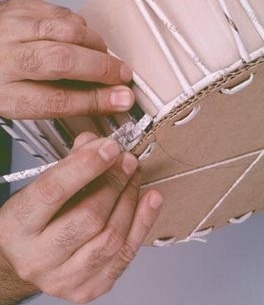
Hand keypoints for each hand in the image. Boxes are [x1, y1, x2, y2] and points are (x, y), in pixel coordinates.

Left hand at [0, 0, 133, 118]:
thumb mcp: (22, 102)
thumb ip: (62, 100)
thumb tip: (107, 98)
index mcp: (3, 93)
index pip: (55, 99)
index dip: (94, 100)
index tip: (120, 99)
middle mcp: (4, 57)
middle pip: (62, 60)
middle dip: (101, 68)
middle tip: (123, 75)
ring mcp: (11, 26)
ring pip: (65, 30)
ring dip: (95, 44)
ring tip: (103, 57)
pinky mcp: (21, 6)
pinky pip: (61, 11)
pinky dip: (80, 26)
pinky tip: (81, 38)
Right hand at [0, 132, 162, 303]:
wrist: (27, 259)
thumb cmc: (34, 221)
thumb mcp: (40, 187)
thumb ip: (70, 163)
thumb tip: (98, 144)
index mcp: (18, 225)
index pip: (53, 191)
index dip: (86, 166)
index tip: (110, 148)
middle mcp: (37, 258)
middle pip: (88, 217)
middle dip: (115, 183)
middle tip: (127, 160)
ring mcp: (64, 278)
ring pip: (111, 238)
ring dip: (130, 200)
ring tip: (135, 176)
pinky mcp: (88, 289)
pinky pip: (124, 256)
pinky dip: (142, 224)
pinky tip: (150, 201)